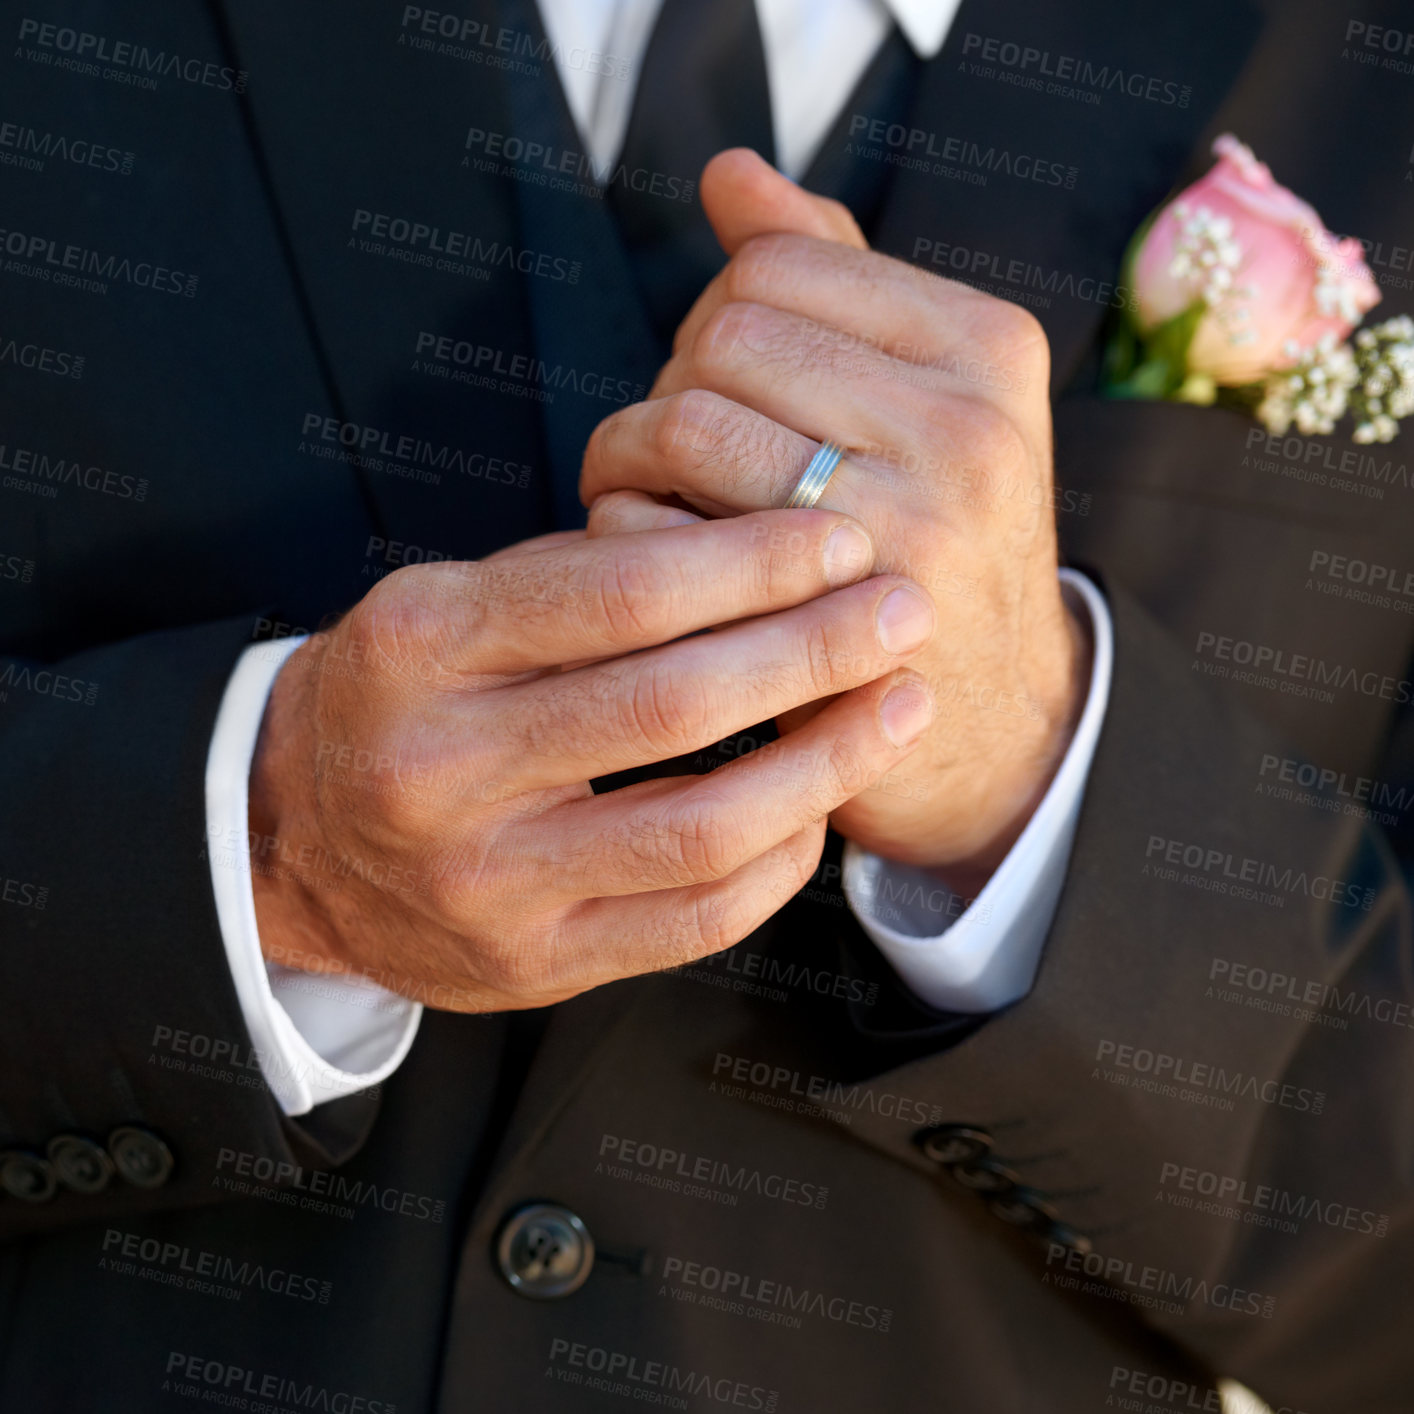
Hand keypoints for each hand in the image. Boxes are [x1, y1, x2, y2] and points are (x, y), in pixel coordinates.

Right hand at [247, 515, 936, 1010]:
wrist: (295, 843)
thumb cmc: (401, 697)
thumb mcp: (450, 606)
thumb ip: (580, 579)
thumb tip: (760, 550)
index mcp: (418, 647)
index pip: (620, 593)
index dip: (754, 561)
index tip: (842, 537)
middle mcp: (440, 769)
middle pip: (674, 705)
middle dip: (815, 647)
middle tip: (905, 607)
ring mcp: (485, 883)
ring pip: (702, 826)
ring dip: (826, 760)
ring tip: (902, 703)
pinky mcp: (533, 964)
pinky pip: (696, 919)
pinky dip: (782, 858)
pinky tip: (822, 803)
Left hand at [581, 150, 1091, 896]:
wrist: (1000, 721)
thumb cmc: (938, 541)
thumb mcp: (929, 401)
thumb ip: (839, 281)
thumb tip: (731, 176)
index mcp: (988, 345)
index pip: (775, 264)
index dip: (715, 315)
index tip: (719, 380)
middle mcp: (966, 426)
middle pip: (722, 336)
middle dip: (669, 385)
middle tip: (669, 446)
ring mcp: (909, 527)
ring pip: (683, 423)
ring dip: (625, 454)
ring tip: (636, 490)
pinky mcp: (836, 625)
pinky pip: (661, 532)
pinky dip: (622, 531)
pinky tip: (647, 552)